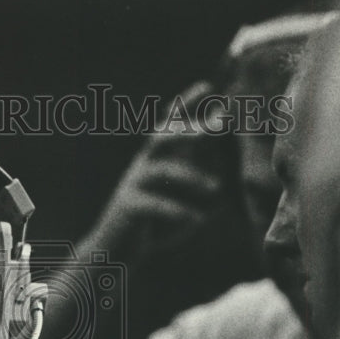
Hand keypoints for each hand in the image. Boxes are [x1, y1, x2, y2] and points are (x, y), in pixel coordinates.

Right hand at [79, 81, 235, 264]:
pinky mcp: (128, 208)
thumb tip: (225, 181)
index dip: (184, 105)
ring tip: (216, 188)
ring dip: (191, 176)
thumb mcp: (176, 202)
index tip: (207, 87)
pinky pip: (154, 205)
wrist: (114, 251)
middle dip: (187, 130)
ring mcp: (133, 186)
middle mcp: (142, 167)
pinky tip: (197, 220)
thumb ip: (195, 191)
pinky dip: (178, 211)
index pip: (168, 126)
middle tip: (215, 127)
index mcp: (155, 161)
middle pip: (161, 139)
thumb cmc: (150, 225)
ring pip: (161, 171)